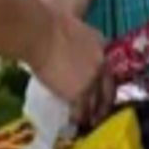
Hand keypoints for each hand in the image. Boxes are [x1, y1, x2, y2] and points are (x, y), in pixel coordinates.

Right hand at [29, 7, 111, 122]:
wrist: (41, 33)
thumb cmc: (48, 25)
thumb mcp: (72, 31)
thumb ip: (77, 45)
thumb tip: (68, 54)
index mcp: (100, 44)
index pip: (107, 67)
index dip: (104, 80)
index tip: (102, 89)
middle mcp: (101, 63)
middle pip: (108, 87)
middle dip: (105, 102)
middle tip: (102, 113)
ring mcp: (92, 79)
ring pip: (96, 101)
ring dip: (93, 114)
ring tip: (90, 122)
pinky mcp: (79, 92)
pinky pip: (81, 109)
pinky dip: (78, 117)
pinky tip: (75, 122)